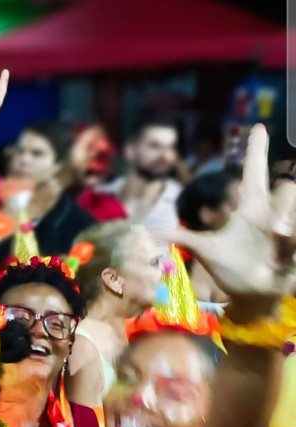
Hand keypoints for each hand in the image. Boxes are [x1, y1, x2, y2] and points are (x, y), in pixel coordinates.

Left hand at [157, 124, 295, 303]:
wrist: (250, 295)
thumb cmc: (232, 268)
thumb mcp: (205, 250)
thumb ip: (181, 238)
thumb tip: (147, 232)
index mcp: (252, 209)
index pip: (254, 173)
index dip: (255, 151)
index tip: (257, 128)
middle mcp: (272, 215)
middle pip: (288, 189)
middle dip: (285, 203)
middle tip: (273, 228)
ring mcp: (288, 230)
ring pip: (293, 215)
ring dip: (287, 230)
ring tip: (278, 242)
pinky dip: (291, 248)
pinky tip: (285, 260)